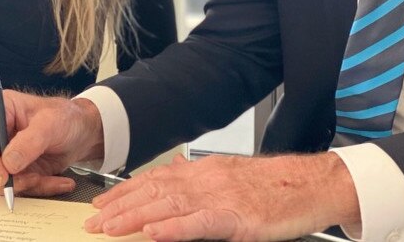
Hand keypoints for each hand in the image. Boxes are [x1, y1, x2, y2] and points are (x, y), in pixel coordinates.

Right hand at [0, 91, 103, 197]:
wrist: (81, 132)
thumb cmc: (66, 117)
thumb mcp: (52, 123)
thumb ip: (31, 141)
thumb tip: (7, 164)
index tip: (2, 177)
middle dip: (0, 179)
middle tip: (28, 180)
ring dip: (18, 186)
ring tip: (44, 178)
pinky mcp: (8, 171)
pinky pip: (11, 189)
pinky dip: (33, 190)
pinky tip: (55, 181)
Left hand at [87, 153, 359, 240]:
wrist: (310, 183)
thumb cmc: (272, 185)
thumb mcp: (230, 176)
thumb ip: (199, 179)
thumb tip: (170, 180)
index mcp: (204, 170)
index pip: (156, 179)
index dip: (126, 192)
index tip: (102, 205)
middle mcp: (207, 179)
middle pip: (156, 192)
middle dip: (121, 208)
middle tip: (93, 223)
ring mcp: (222, 197)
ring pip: (170, 207)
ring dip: (136, 218)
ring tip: (110, 228)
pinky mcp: (238, 218)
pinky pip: (200, 224)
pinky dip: (175, 228)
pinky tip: (154, 233)